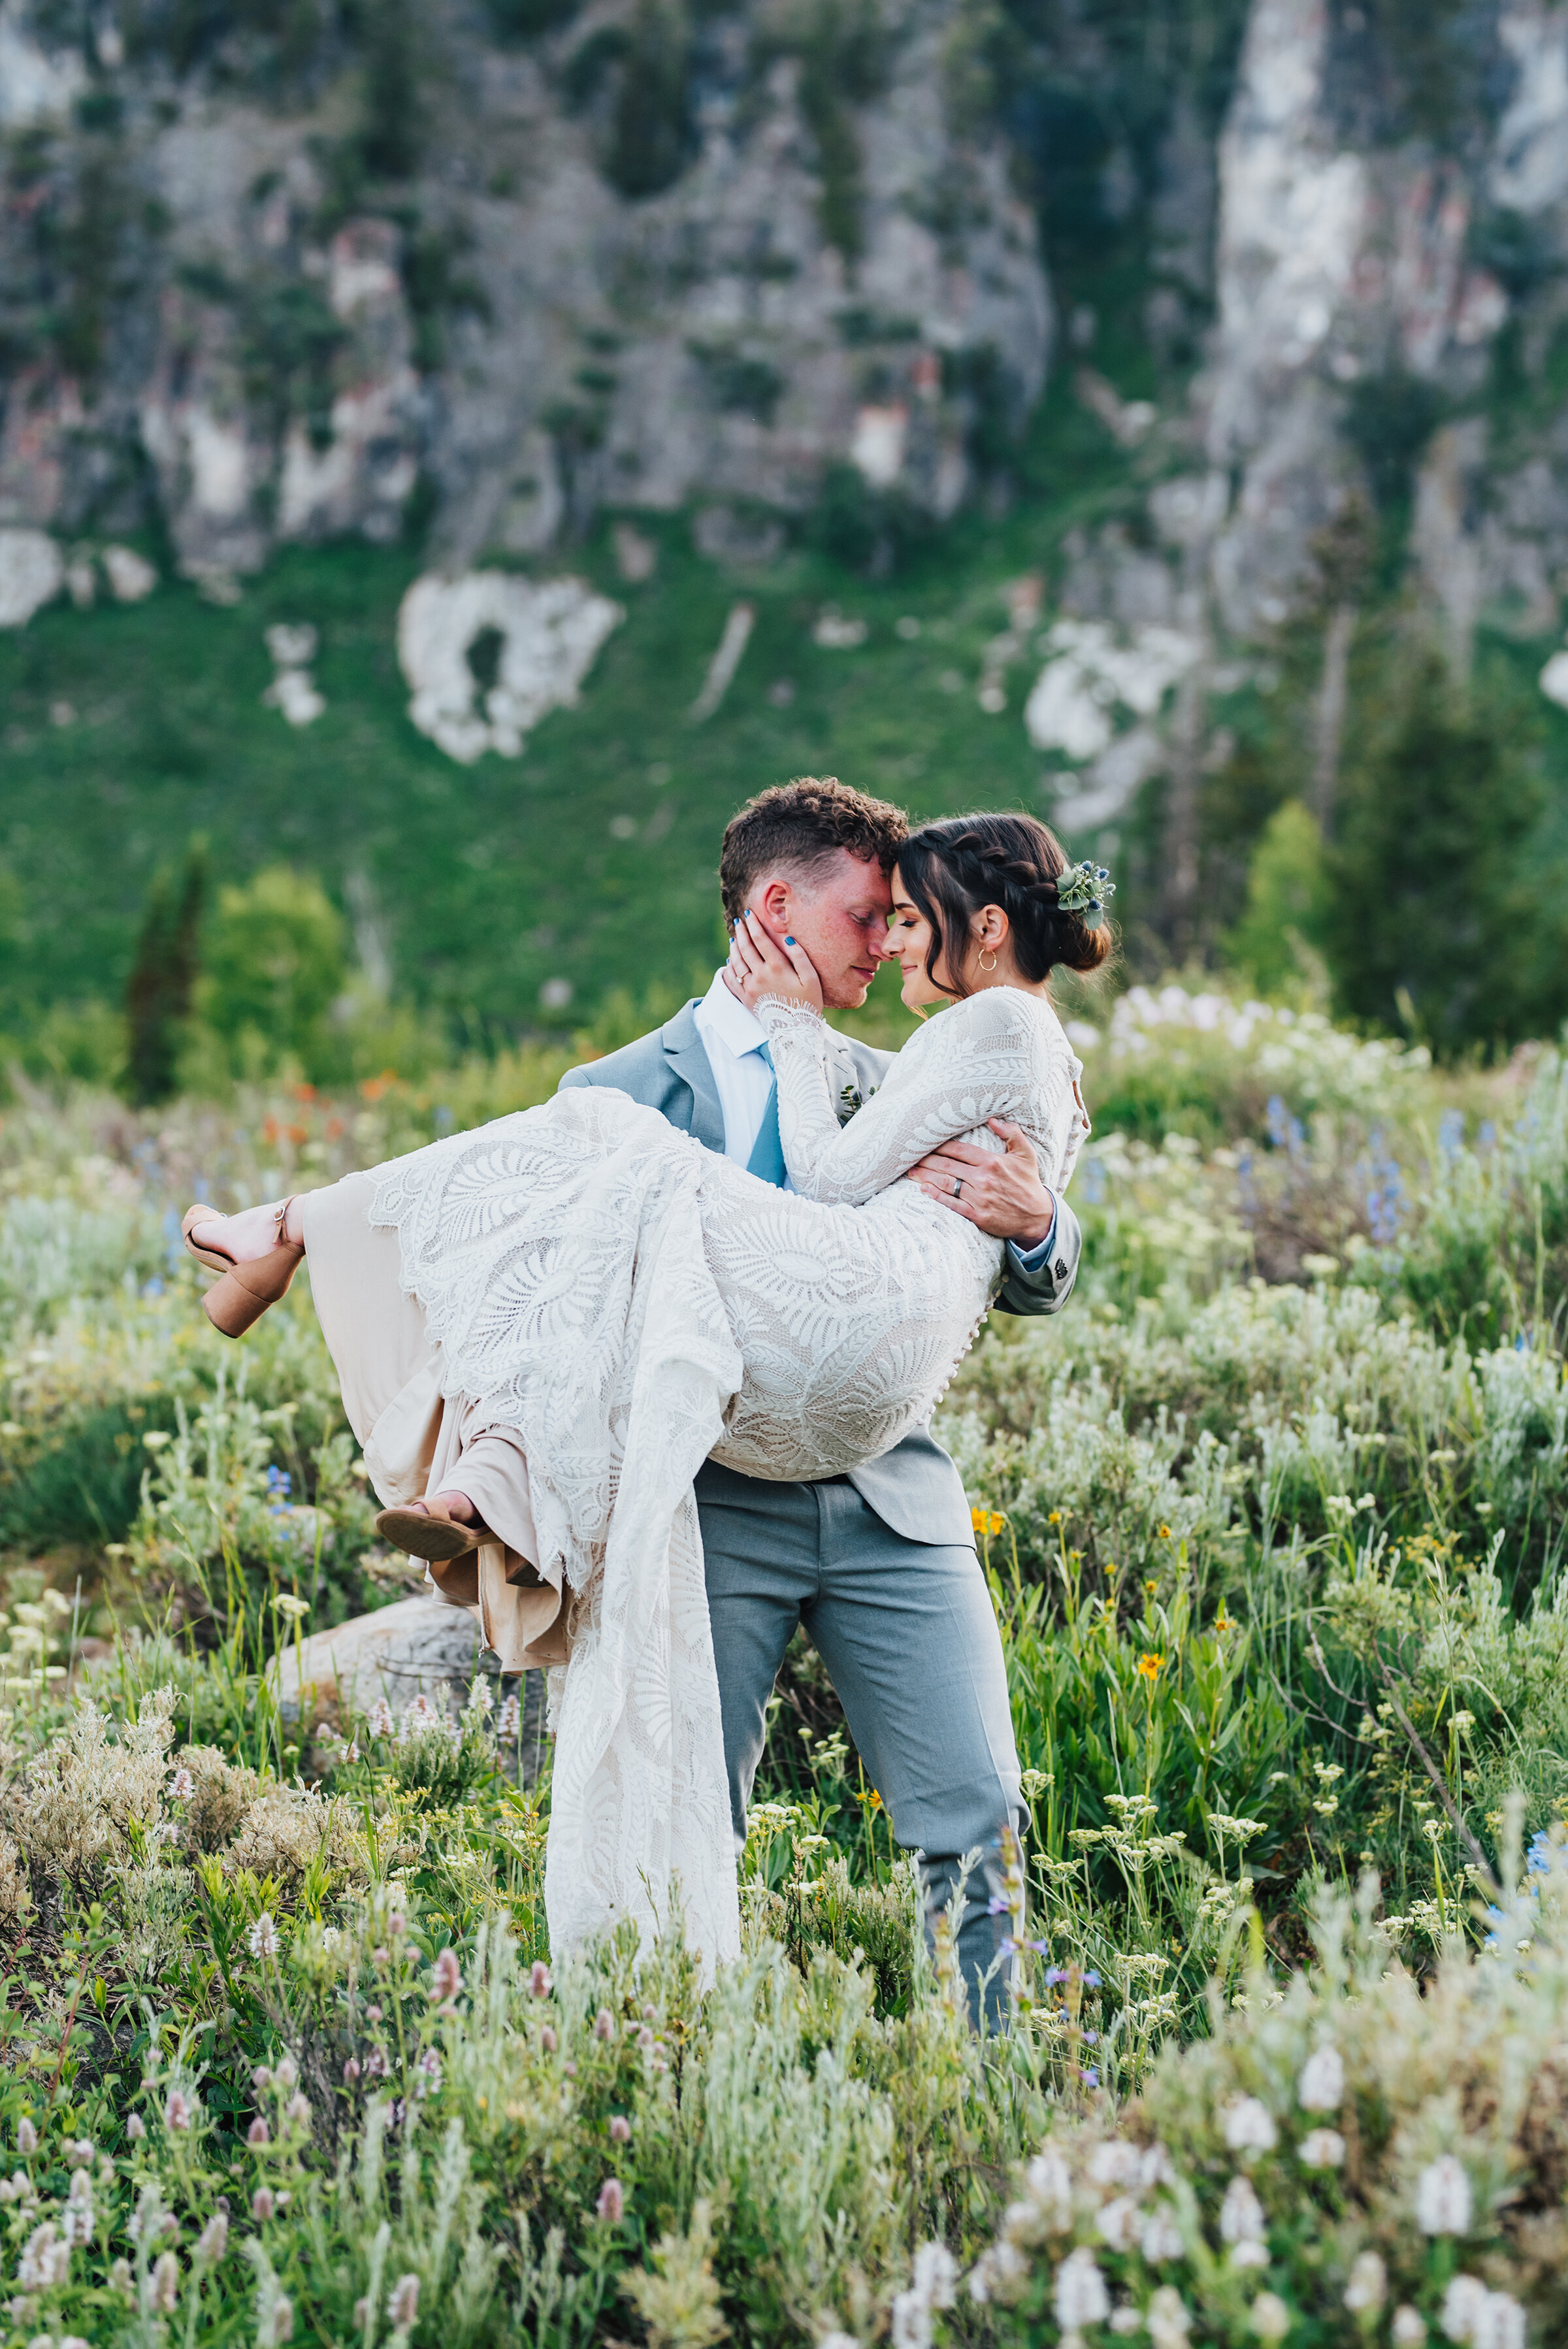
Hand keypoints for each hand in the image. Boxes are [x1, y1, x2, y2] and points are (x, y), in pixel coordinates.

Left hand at [728, 908, 824, 1012]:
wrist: (796, 1031)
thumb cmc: (807, 1003)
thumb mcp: (811, 978)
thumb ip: (800, 956)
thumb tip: (787, 938)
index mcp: (777, 967)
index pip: (760, 940)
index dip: (754, 925)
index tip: (749, 915)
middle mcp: (760, 975)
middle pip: (746, 948)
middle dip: (741, 932)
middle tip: (739, 921)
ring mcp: (750, 988)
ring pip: (736, 962)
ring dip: (734, 947)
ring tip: (734, 938)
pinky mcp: (745, 999)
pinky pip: (732, 980)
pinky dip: (729, 968)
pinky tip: (729, 961)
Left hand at [908, 1120, 1055, 1246]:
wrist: (1037, 1216)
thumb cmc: (1029, 1182)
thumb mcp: (1026, 1154)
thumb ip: (1011, 1133)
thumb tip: (992, 1119)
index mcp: (992, 1162)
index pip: (959, 1150)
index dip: (940, 1145)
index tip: (926, 1141)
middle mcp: (983, 1179)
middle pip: (947, 1166)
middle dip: (927, 1160)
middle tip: (911, 1156)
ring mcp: (979, 1198)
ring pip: (946, 1184)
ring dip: (926, 1176)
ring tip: (911, 1171)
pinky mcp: (977, 1215)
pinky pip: (951, 1204)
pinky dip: (936, 1196)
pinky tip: (924, 1189)